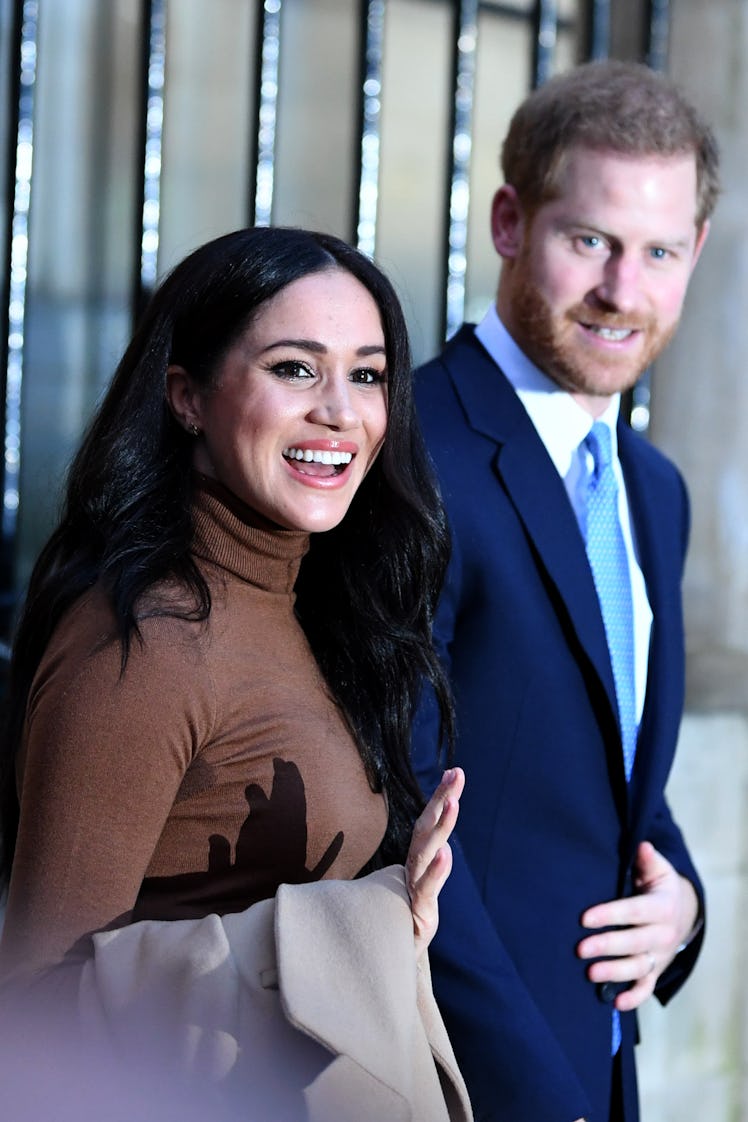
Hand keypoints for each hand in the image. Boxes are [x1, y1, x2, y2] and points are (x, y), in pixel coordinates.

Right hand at [405, 767, 464, 959]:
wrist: (393, 961)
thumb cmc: (407, 922)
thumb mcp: (424, 891)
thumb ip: (434, 870)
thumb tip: (445, 849)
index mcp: (416, 862)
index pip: (428, 824)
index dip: (440, 798)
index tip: (454, 771)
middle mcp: (413, 869)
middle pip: (427, 828)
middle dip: (442, 799)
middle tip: (455, 774)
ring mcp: (414, 888)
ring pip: (426, 851)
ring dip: (441, 826)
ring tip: (453, 802)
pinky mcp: (417, 911)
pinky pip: (426, 887)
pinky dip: (436, 870)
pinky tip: (446, 853)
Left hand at [577, 841, 699, 1011]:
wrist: (682, 912)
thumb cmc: (659, 887)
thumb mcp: (658, 870)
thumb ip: (648, 860)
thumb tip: (642, 846)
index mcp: (662, 907)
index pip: (633, 911)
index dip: (610, 915)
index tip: (585, 918)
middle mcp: (663, 934)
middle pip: (634, 943)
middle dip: (607, 946)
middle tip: (580, 949)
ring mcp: (659, 955)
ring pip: (638, 967)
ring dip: (615, 972)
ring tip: (591, 973)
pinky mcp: (655, 970)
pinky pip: (646, 987)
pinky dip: (633, 997)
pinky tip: (615, 1003)